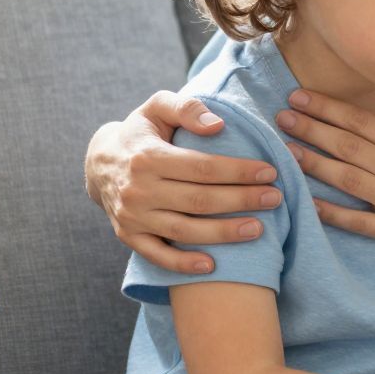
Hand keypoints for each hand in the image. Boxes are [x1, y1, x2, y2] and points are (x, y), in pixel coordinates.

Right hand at [85, 91, 282, 273]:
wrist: (99, 162)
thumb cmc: (141, 131)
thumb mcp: (157, 107)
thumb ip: (187, 108)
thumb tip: (218, 125)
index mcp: (148, 157)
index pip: (202, 167)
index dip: (238, 171)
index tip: (270, 172)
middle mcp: (137, 189)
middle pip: (199, 200)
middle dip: (241, 200)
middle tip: (275, 198)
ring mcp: (132, 216)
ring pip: (184, 230)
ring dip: (223, 233)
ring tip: (258, 229)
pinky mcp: (128, 236)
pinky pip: (157, 255)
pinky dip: (183, 264)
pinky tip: (212, 266)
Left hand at [273, 88, 374, 269]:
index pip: (363, 123)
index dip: (328, 109)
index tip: (300, 97)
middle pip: (348, 146)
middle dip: (312, 129)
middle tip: (281, 117)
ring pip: (347, 179)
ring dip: (313, 163)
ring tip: (286, 150)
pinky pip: (357, 221)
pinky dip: (331, 212)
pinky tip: (306, 202)